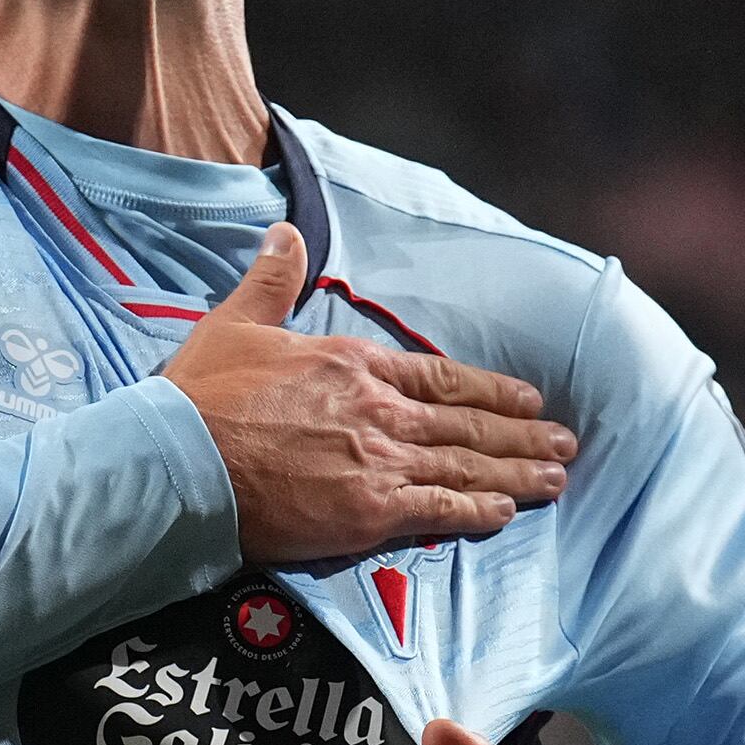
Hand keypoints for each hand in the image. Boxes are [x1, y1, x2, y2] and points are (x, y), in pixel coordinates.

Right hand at [164, 224, 575, 562]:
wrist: (179, 459)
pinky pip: (439, 509)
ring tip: (556, 476)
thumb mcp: (238, 320)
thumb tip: (285, 231)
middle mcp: (378, 410)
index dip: (487, 390)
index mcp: (353, 364)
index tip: (526, 398)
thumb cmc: (201, 394)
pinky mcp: (368, 511)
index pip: (438, 378)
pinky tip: (505, 512)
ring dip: (516, 470)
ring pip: (465, 465)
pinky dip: (477, 509)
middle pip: (465, 424)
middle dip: (520, 433)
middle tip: (565, 441)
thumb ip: (272, 278)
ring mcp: (378, 461)